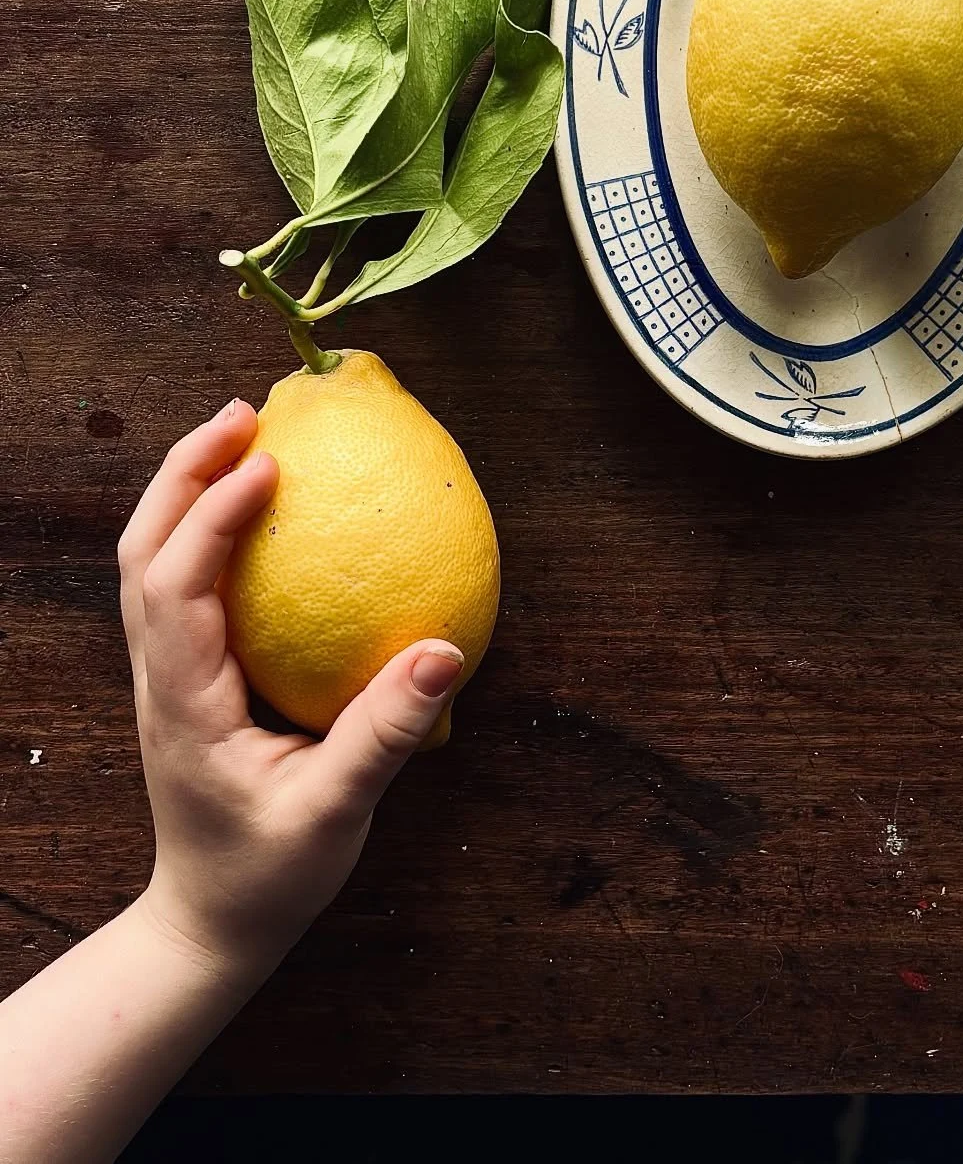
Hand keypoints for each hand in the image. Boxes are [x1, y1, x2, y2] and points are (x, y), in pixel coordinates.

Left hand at [118, 398, 463, 976]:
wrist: (211, 925)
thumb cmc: (268, 876)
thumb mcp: (334, 813)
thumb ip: (386, 733)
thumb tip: (445, 650)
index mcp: (183, 701)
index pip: (173, 585)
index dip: (210, 515)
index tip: (267, 467)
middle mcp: (158, 676)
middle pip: (140, 548)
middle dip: (182, 471)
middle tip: (246, 414)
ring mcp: (164, 673)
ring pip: (147, 558)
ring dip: (185, 488)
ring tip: (245, 436)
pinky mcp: (185, 674)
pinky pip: (179, 579)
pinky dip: (202, 524)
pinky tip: (259, 507)